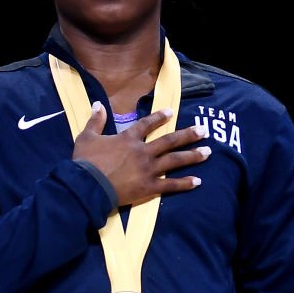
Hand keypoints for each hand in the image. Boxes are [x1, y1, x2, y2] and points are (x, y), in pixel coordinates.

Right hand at [73, 102, 211, 205]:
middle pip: (169, 141)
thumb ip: (95, 121)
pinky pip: (170, 185)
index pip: (146, 124)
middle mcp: (143, 152)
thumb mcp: (86, 137)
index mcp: (128, 138)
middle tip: (204, 131)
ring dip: (192, 156)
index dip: (159, 117)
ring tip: (208, 152)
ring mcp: (148, 170)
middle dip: (188, 135)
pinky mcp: (149, 187)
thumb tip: (97, 104)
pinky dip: (184, 183)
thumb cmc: (85, 162)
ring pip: (174, 160)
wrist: (88, 186)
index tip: (171, 112)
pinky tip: (198, 181)